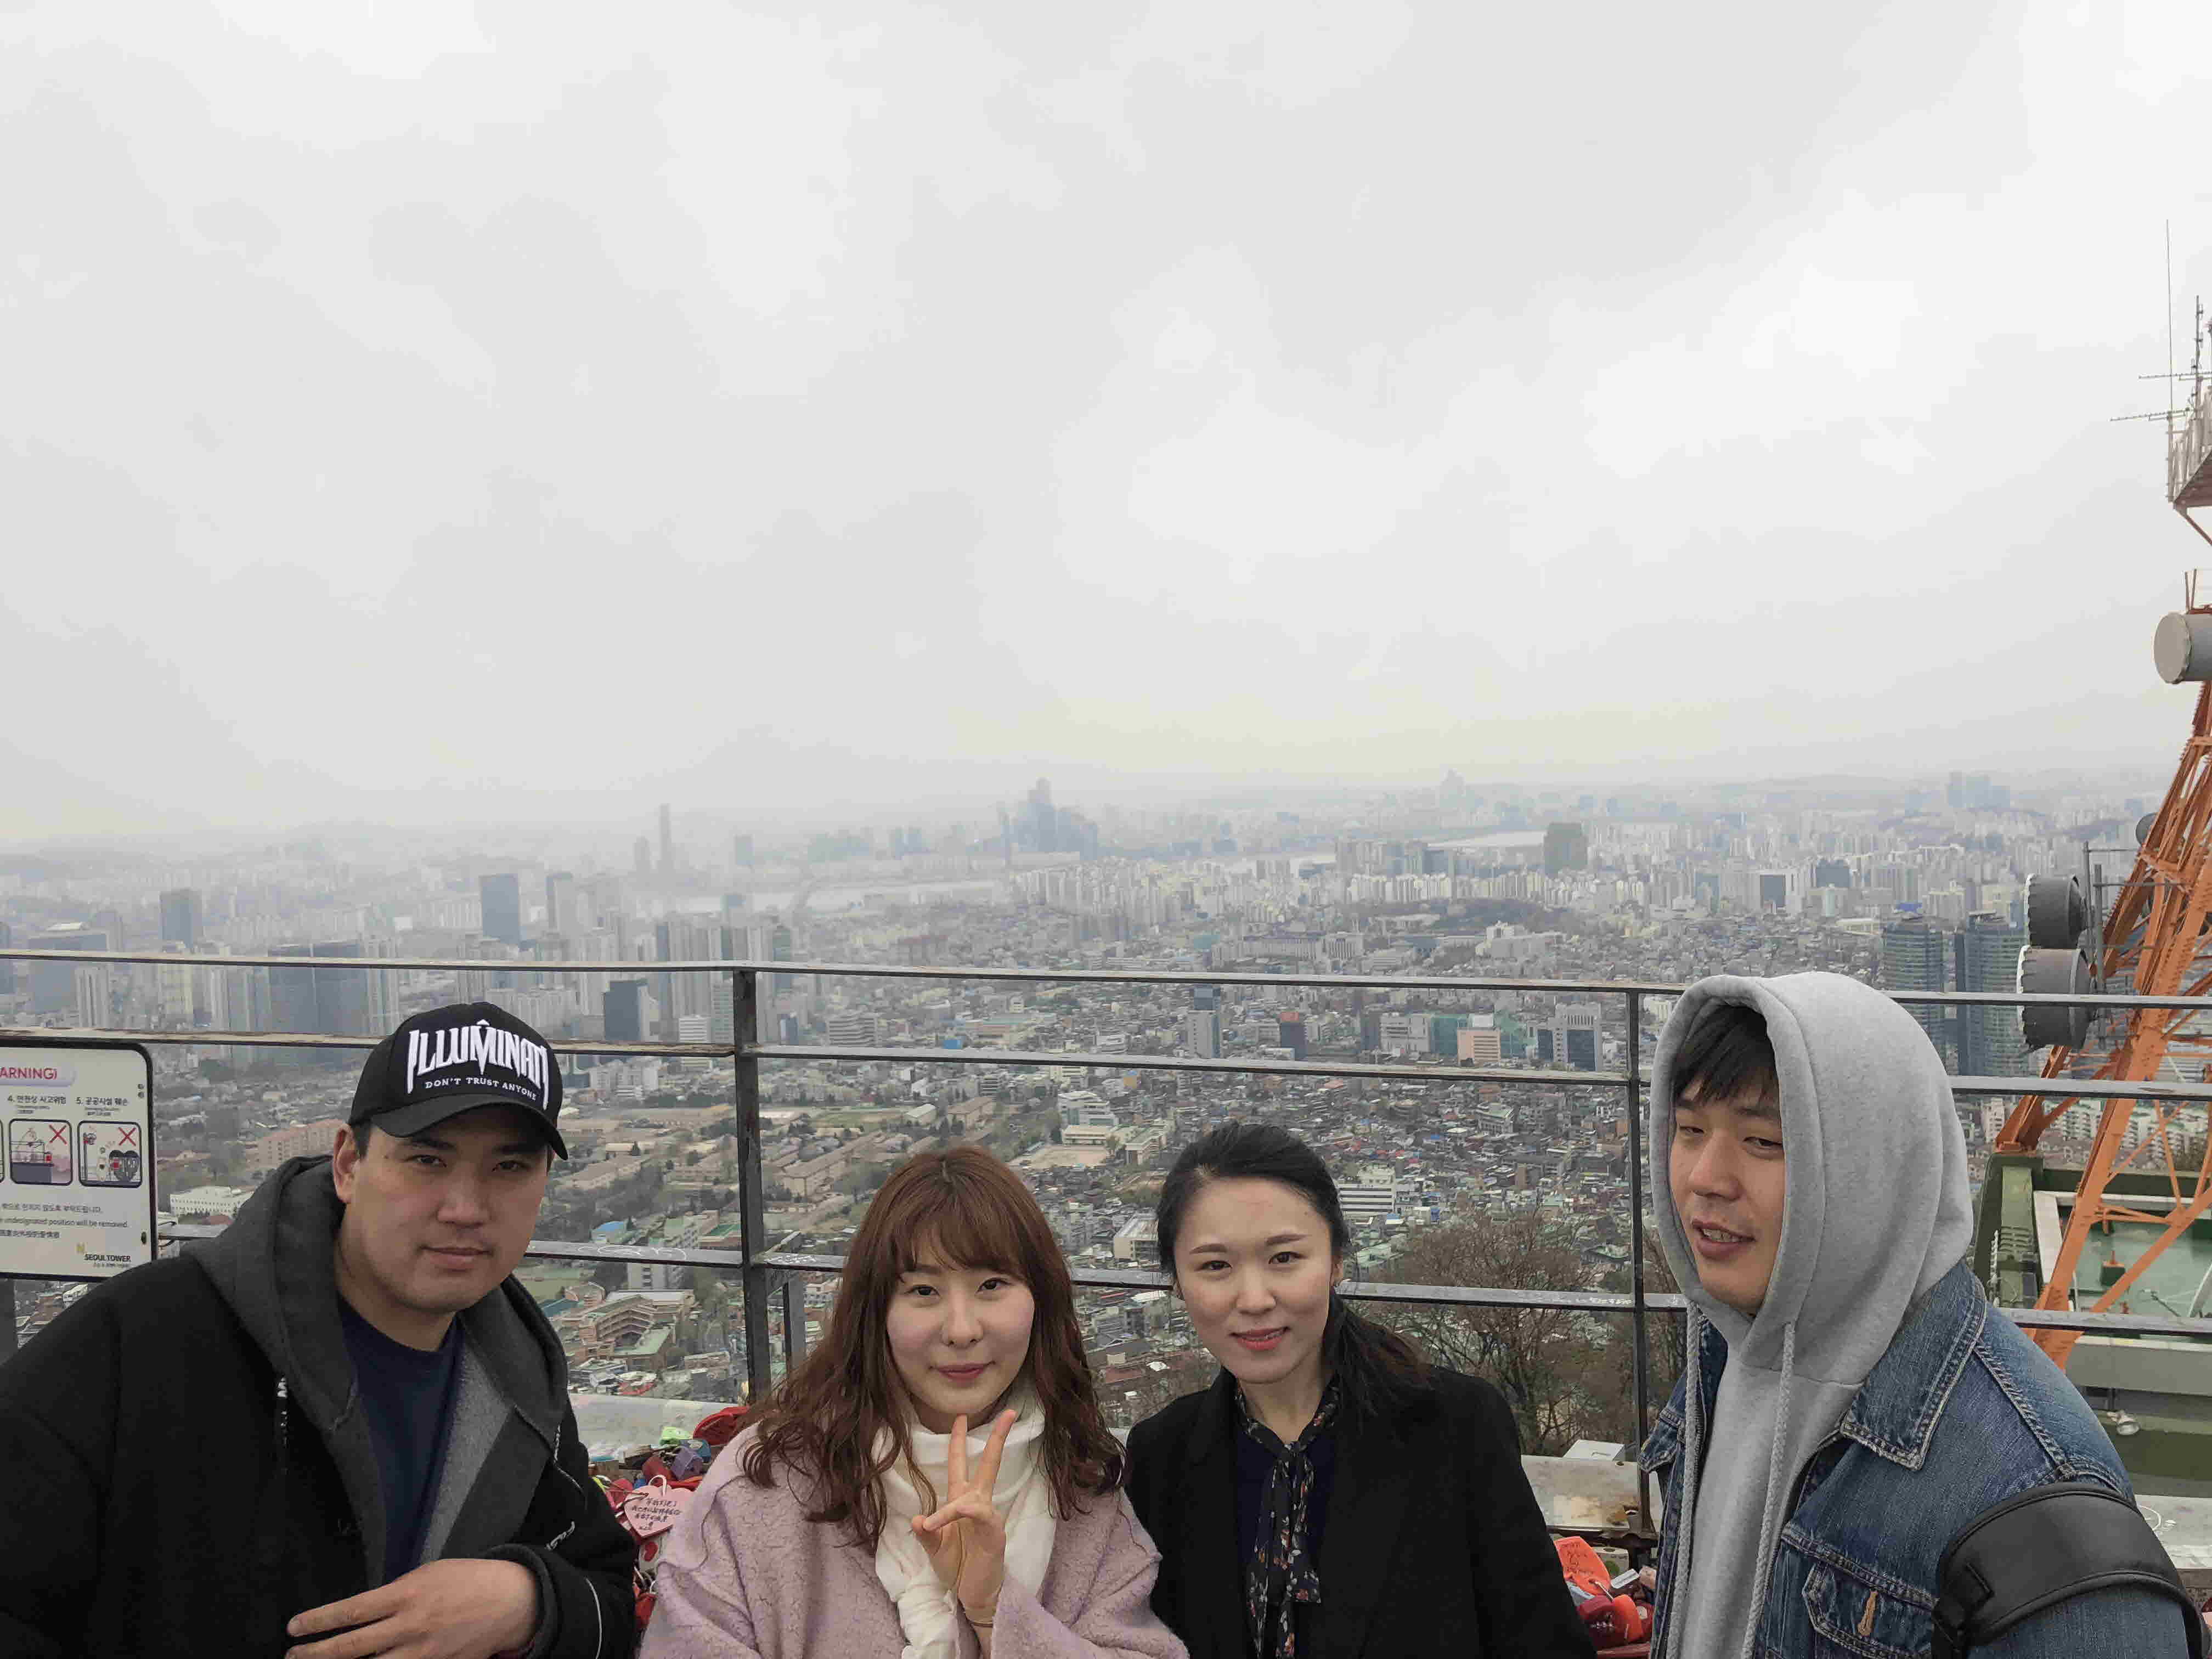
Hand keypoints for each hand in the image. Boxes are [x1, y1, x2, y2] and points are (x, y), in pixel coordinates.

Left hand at [285, 1557, 538, 1658]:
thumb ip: (394, 1596)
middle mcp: (411, 1626)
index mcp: (408, 1594)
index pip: (352, 1611)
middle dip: (316, 1654)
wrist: (511, 1601)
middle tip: (292, 1655)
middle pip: (352, 1648)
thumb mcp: (427, 1574)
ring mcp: (424, 1653)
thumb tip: (361, 1614)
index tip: (294, 1627)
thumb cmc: (467, 1580)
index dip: (319, 1621)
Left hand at [912, 1408, 1016, 1624]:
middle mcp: (976, 1503)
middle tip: (1009, 1412)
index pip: (961, 1464)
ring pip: (978, 1494)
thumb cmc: (956, 1566)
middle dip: (997, 1438)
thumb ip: (925, 1534)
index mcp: (961, 1500)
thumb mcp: (933, 1549)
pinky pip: (976, 1518)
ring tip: (932, 1526)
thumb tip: (916, 1519)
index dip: (959, 1441)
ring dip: (953, 1508)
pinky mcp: (994, 1533)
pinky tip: (941, 1526)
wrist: (972, 1594)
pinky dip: (957, 1519)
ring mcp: (988, 1517)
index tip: (960, 1417)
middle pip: (989, 1463)